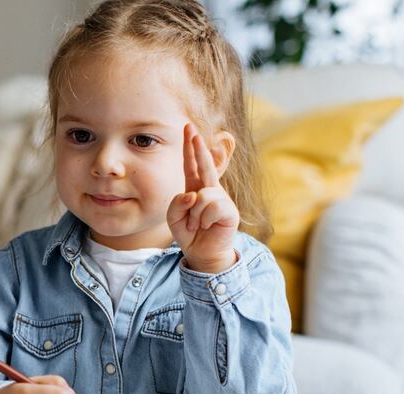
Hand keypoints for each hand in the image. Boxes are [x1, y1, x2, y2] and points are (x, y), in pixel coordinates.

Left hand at [167, 123, 238, 273]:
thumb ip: (177, 203)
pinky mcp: (230, 211)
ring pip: (202, 196)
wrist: (202, 253)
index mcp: (196, 188)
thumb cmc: (189, 232)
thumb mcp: (173, 217)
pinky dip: (204, 219)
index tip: (189, 129)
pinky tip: (208, 226)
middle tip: (193, 131)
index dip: (191, 148)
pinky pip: (212, 207)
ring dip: (195, 214)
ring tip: (198, 224)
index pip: (192, 165)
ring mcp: (221, 199)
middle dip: (199, 147)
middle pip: (206, 165)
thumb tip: (193, 194)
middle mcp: (210, 190)